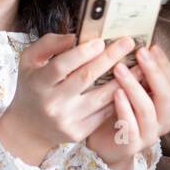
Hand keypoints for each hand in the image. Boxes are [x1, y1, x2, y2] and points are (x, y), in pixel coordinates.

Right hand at [0, 33, 136, 165]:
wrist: (28, 129)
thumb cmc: (32, 87)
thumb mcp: (29, 62)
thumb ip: (49, 44)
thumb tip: (75, 37)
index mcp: (39, 83)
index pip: (62, 65)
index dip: (82, 53)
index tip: (101, 40)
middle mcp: (52, 103)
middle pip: (86, 78)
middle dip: (110, 58)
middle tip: (129, 43)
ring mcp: (67, 120)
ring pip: (102, 97)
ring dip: (124, 80)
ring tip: (141, 64)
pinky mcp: (79, 133)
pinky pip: (104, 112)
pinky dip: (120, 98)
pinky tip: (133, 85)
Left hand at [85, 44, 169, 169]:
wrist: (106, 146)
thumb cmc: (118, 111)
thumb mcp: (132, 90)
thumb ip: (138, 74)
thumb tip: (138, 43)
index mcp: (166, 105)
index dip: (163, 64)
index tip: (151, 45)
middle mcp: (163, 120)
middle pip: (166, 94)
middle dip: (153, 71)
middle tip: (140, 52)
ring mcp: (149, 134)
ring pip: (147, 109)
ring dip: (134, 86)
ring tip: (120, 69)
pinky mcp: (133, 145)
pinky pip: (131, 125)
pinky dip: (124, 108)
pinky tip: (115, 93)